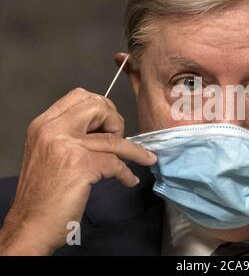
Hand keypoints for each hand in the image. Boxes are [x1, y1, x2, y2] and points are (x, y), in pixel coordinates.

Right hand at [0, 88, 156, 254]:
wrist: (31, 224)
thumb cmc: (43, 192)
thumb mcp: (49, 151)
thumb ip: (70, 134)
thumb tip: (105, 128)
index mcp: (44, 124)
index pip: (80, 96)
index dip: (102, 108)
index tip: (109, 125)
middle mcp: (52, 129)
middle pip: (98, 106)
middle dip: (116, 120)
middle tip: (119, 140)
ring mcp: (66, 146)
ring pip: (113, 138)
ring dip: (134, 150)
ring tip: (145, 158)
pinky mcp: (80, 165)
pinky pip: (116, 163)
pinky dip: (127, 173)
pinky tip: (129, 180)